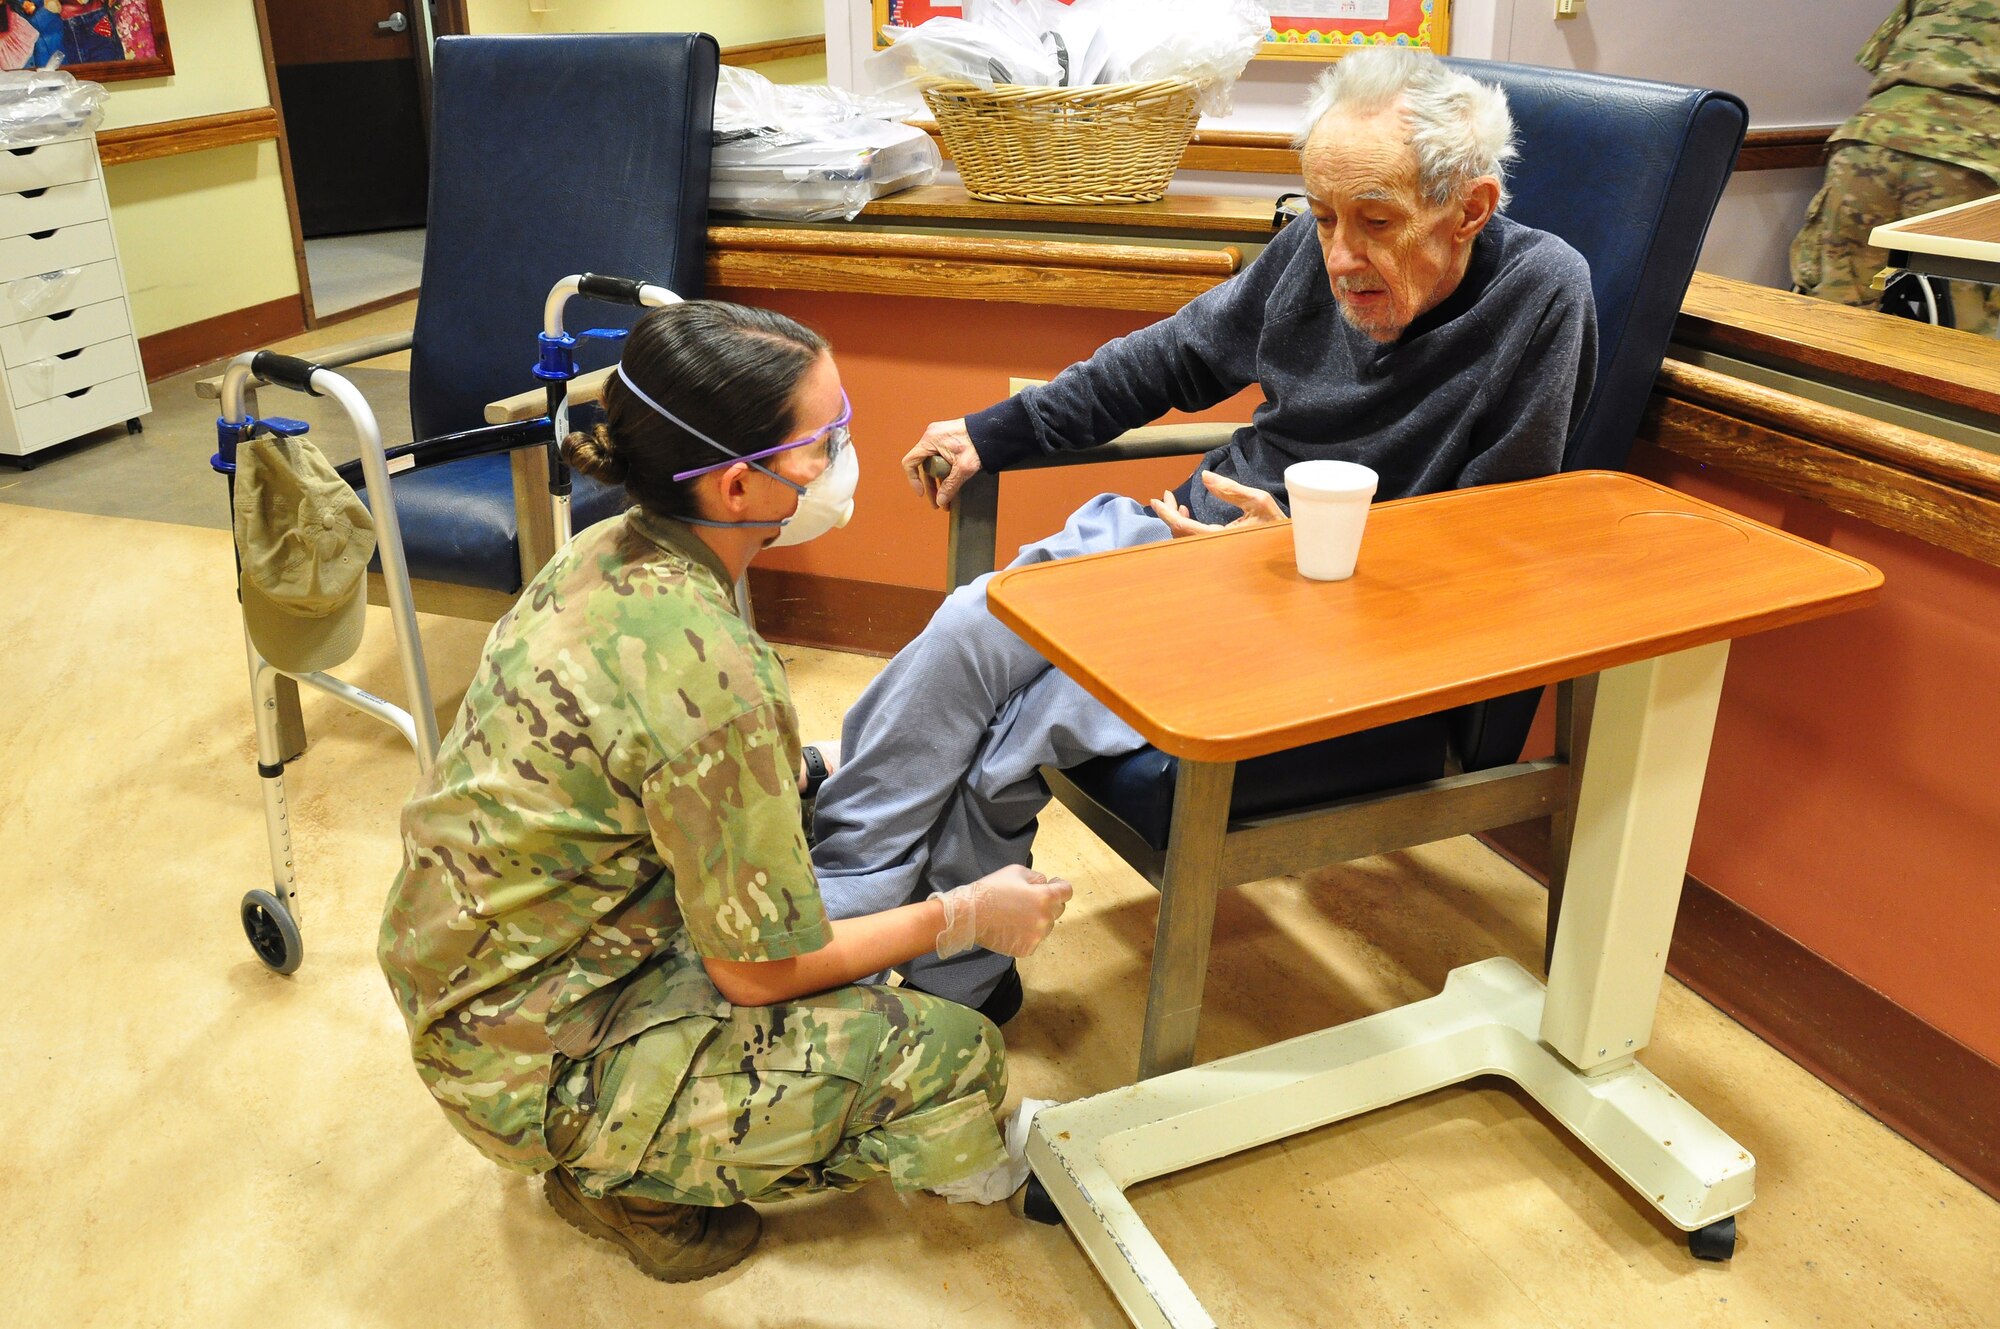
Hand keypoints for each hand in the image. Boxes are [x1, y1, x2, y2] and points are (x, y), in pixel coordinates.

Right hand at [902, 418, 981, 507]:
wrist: (995, 431)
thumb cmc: (979, 444)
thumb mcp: (963, 469)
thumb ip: (950, 486)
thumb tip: (941, 501)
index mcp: (930, 440)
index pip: (910, 462)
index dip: (913, 480)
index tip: (922, 493)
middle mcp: (932, 436)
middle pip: (923, 465)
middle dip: (930, 486)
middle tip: (937, 501)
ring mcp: (941, 436)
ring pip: (933, 462)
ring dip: (938, 480)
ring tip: (946, 498)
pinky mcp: (950, 438)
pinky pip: (941, 457)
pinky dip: (945, 471)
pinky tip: (952, 484)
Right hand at [934, 865, 1072, 958]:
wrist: (971, 914)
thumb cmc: (992, 889)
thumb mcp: (1016, 871)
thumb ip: (1037, 877)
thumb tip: (1045, 884)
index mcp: (1045, 897)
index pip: (1066, 892)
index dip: (1060, 886)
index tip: (1054, 885)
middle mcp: (1045, 919)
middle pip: (1058, 910)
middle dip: (1048, 902)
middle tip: (1030, 900)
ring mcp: (1037, 937)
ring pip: (1045, 926)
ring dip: (1037, 919)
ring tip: (1017, 915)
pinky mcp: (1026, 949)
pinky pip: (1033, 939)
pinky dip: (1027, 934)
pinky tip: (1012, 927)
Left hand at [1148, 470, 1285, 538]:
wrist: (1294, 546)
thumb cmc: (1278, 525)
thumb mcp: (1258, 500)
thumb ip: (1230, 489)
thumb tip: (1203, 476)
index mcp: (1222, 539)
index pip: (1184, 527)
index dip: (1166, 513)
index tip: (1156, 500)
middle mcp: (1217, 548)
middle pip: (1180, 535)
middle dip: (1169, 514)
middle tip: (1164, 497)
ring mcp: (1217, 551)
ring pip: (1186, 539)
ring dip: (1177, 520)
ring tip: (1176, 503)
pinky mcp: (1220, 551)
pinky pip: (1195, 540)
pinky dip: (1187, 525)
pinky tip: (1187, 512)